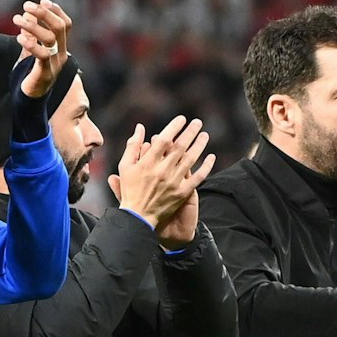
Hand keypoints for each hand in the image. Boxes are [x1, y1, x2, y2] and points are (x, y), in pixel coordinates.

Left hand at [14, 0, 73, 98]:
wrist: (31, 99)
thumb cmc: (31, 72)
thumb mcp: (31, 48)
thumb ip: (32, 31)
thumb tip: (28, 12)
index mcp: (61, 47)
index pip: (66, 24)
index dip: (56, 10)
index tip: (42, 1)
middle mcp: (62, 54)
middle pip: (59, 27)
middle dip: (43, 13)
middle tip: (26, 5)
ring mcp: (55, 64)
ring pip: (50, 38)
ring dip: (32, 25)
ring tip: (16, 19)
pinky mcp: (45, 73)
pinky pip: (42, 55)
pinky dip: (31, 44)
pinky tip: (19, 37)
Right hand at [109, 116, 210, 233]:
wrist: (138, 217)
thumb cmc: (130, 190)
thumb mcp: (125, 166)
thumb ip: (133, 146)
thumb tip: (140, 127)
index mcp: (148, 163)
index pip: (164, 139)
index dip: (174, 127)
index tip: (182, 119)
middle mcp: (162, 171)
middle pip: (180, 146)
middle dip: (190, 132)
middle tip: (198, 122)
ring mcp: (174, 182)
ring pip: (191, 159)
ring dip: (199, 145)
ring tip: (205, 135)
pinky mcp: (182, 193)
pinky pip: (198, 177)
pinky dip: (206, 166)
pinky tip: (211, 157)